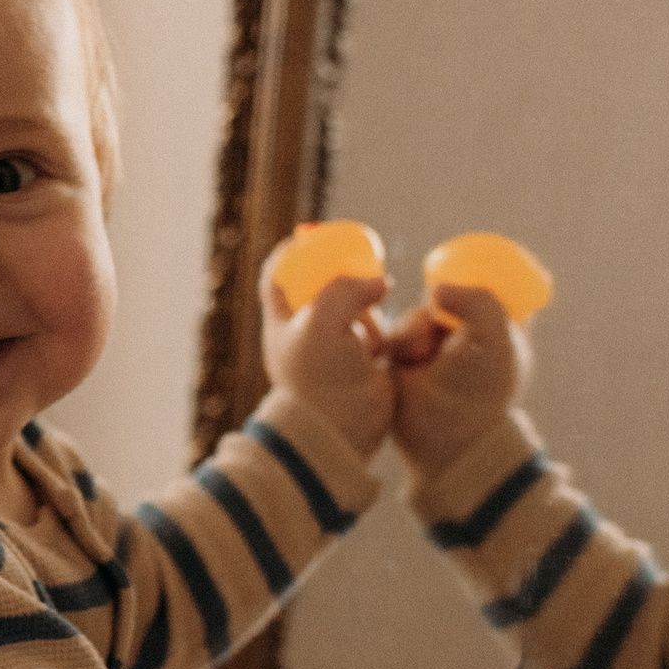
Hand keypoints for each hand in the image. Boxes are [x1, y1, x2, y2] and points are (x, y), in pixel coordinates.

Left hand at [258, 245, 390, 457]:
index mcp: (282, 323)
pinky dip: (384, 331)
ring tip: (378, 303)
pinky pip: (373, 336)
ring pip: (349, 312)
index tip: (316, 234)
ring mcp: (329, 352)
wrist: (342, 434)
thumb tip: (376, 281)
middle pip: (316, 289)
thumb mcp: (322, 323)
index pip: (277, 275)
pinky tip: (390, 340)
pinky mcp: (358, 367)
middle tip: (364, 261)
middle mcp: (301, 335)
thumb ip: (344, 290)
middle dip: (340, 273)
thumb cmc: (322, 380)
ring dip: (366, 304)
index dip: (293, 251)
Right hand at [387, 281, 530, 476]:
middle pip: (448, 294)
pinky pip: (394, 333)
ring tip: (419, 357)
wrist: (444, 439)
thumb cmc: (481, 396)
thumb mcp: (495, 342)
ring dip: (414, 329)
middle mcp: (471, 333)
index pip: (494, 287)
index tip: (465, 282)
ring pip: (416, 314)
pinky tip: (404, 361)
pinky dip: (396, 342)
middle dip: (440, 306)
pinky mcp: (405, 360)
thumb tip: (438, 288)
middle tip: (442, 327)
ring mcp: (437, 347)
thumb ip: (479, 302)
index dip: (479, 278)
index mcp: (503, 327)